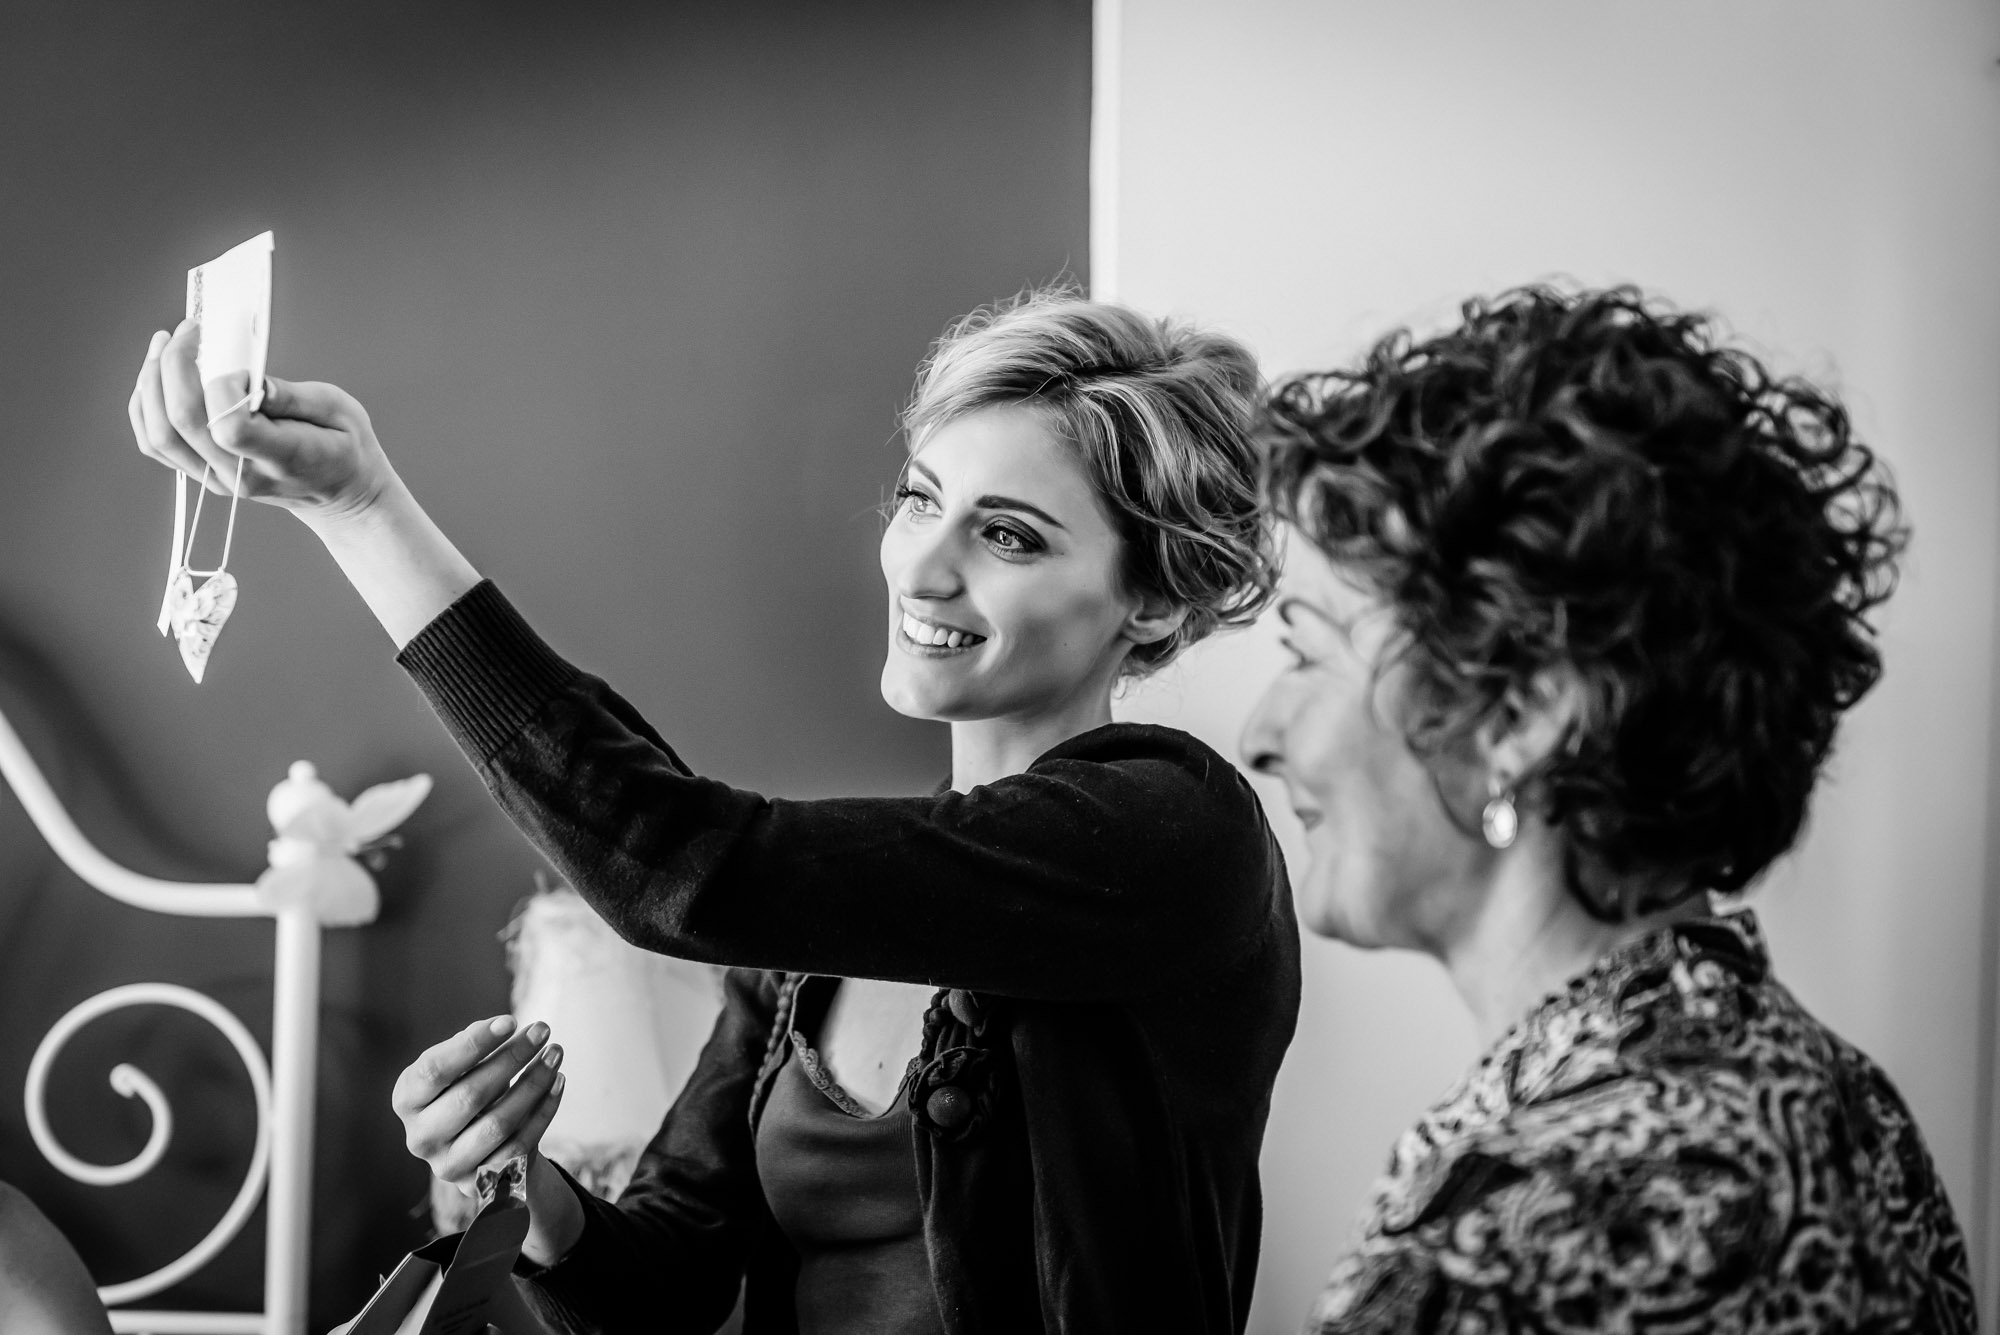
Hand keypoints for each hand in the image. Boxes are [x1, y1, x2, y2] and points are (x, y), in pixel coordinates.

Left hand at [128, 319, 393, 521]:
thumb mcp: (341, 410)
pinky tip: (156, 378)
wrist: (341, 494)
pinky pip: (156, 443)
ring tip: (163, 346)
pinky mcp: (203, 474)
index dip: (224, 387)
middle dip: (174, 364)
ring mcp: (217, 479)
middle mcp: (241, 475)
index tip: (241, 366)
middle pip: (183, 422)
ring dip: (152, 382)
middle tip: (187, 331)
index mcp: (283, 459)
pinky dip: (146, 407)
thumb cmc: (344, 449)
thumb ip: (293, 395)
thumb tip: (250, 380)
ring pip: (159, 434)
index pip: (229, 427)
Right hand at [394, 1016, 565, 1197]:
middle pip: (469, 1096)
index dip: (473, 1044)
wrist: (478, 1148)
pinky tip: (558, 1081)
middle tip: (542, 1030)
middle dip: (511, 1058)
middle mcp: (420, 1137)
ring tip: (554, 1053)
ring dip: (533, 1084)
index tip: (510, 1021)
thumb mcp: (459, 1068)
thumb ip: (470, 1045)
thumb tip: (496, 1028)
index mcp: (407, 1101)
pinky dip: (543, 1111)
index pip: (434, 1071)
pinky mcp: (481, 1183)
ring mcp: (448, 1165)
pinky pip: (520, 1146)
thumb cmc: (467, 1091)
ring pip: (498, 1124)